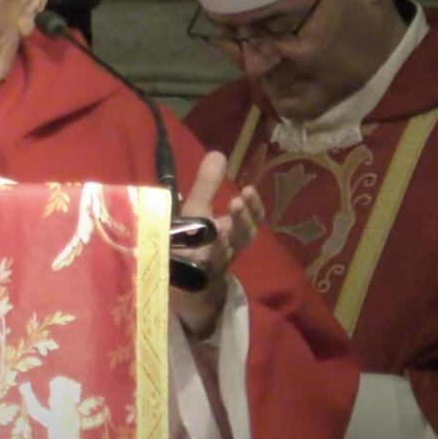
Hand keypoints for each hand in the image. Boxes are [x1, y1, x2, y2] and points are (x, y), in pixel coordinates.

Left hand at [170, 151, 262, 337]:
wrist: (183, 285)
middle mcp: (227, 249)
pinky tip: (209, 244)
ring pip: (227, 252)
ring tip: (223, 222)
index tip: (249, 190)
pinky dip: (209, 257)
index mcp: (230, 232)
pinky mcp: (198, 279)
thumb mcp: (198, 210)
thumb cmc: (193, 241)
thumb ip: (208, 184)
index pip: (251, 220)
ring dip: (227, 236)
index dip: (253, 207)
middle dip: (243, 218)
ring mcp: (213, 266)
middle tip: (240, 199)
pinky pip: (205, 270)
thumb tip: (219, 153)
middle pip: (243, 236)